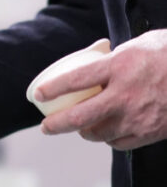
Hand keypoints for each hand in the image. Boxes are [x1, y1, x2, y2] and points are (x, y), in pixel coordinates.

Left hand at [35, 30, 166, 149]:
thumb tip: (92, 57)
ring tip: (80, 127)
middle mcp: (125, 94)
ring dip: (85, 132)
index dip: (52, 89)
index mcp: (120, 67)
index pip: (75, 80)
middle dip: (56, 126)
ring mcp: (137, 117)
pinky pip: (119, 143)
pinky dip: (109, 139)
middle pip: (80, 118)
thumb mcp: (139, 44)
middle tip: (46, 127)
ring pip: (98, 134)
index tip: (37, 94)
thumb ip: (114, 55)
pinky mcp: (149, 132)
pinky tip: (107, 131)